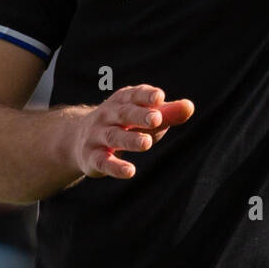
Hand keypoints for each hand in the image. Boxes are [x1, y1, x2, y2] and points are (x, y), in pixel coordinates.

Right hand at [73, 84, 193, 181]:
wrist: (78, 138)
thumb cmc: (124, 125)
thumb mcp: (144, 117)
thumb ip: (167, 113)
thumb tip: (190, 106)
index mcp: (122, 101)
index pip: (134, 95)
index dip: (146, 95)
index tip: (160, 97)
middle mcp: (107, 115)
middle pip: (124, 114)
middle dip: (139, 116)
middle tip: (156, 118)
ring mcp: (97, 136)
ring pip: (114, 137)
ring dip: (130, 139)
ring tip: (146, 143)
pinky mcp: (92, 157)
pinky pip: (103, 161)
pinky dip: (116, 166)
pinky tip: (130, 171)